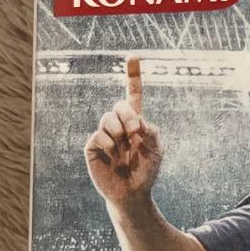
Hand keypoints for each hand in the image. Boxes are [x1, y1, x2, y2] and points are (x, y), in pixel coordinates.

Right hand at [84, 56, 162, 205]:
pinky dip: (109, 145)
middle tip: (135, 131)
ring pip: (107, 118)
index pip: (133, 95)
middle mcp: (119, 125)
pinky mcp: (93, 146)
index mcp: (136, 123)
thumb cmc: (146, 172)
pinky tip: (112, 155)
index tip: (133, 57)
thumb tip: (136, 119)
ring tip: (123, 146)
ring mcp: (104, 134)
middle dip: (128, 115)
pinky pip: (99, 136)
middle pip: (119, 105)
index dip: (133, 76)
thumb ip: (152, 131)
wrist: (132, 193)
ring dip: (119, 132)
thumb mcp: (157, 150)